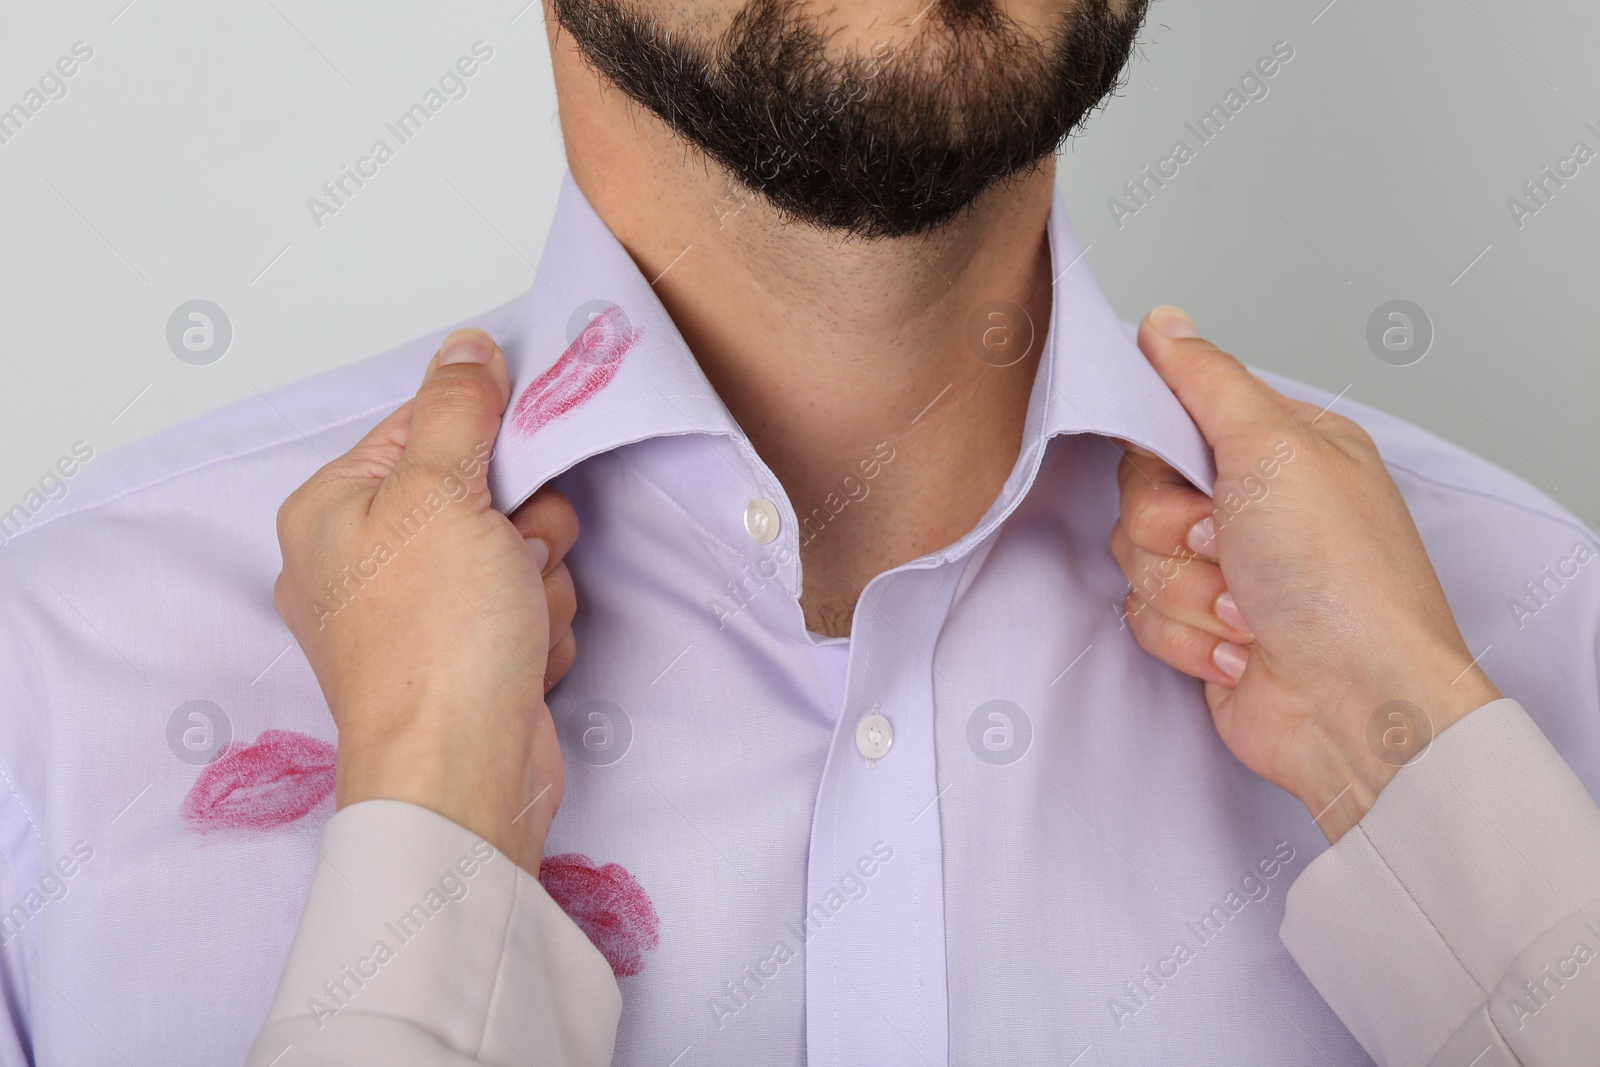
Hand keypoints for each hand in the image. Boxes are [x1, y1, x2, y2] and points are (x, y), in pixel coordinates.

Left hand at [273, 329, 577, 872]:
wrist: (462, 777)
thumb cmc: (437, 637)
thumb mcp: (441, 494)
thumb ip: (457, 409)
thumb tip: (466, 345)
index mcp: (334, 509)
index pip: (427, 426)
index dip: (488, 441)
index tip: (518, 465)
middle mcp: (366, 558)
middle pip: (484, 488)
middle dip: (523, 525)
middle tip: (511, 554)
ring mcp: (417, 614)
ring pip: (521, 549)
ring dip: (539, 581)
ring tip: (515, 620)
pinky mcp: (466, 658)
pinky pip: (528, 606)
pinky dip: (539, 628)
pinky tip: (521, 658)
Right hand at [1111, 306, 1500, 842]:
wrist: (1357, 707)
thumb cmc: (1343, 581)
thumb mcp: (1277, 449)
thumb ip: (1208, 380)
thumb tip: (1164, 323)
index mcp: (1281, 447)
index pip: (1176, 415)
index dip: (1164, 448)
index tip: (1187, 471)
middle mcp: (1254, 504)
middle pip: (1140, 490)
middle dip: (1175, 530)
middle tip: (1229, 544)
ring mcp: (1227, 570)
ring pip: (1135, 556)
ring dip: (1187, 592)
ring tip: (1250, 610)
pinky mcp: (1203, 629)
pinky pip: (1142, 615)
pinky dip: (1190, 638)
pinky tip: (1243, 649)